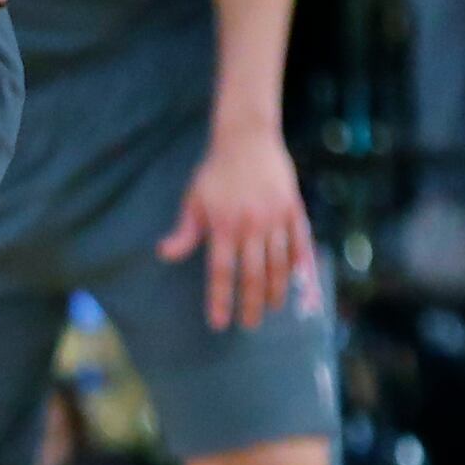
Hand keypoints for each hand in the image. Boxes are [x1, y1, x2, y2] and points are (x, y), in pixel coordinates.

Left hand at [158, 117, 315, 330]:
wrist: (247, 139)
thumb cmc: (215, 172)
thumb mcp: (194, 200)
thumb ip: (185, 231)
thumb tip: (164, 254)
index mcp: (223, 226)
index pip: (222, 273)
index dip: (221, 300)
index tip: (220, 323)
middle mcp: (251, 226)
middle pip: (254, 275)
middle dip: (252, 305)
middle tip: (250, 325)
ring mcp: (276, 218)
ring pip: (279, 264)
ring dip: (276, 290)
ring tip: (273, 308)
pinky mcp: (294, 209)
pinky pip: (300, 243)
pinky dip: (297, 264)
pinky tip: (294, 280)